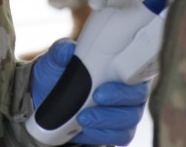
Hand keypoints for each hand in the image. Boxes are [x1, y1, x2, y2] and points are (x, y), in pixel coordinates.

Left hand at [31, 38, 148, 145]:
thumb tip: (66, 49)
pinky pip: (119, 136)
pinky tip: (86, 130)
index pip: (138, 70)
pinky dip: (102, 134)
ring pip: (129, 119)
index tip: (105, 85)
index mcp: (122, 65)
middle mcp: (130, 89)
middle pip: (137, 97)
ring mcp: (126, 111)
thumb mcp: (56, 60)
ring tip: (83, 118)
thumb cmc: (59, 74)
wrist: (47, 99)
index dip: (128, 77)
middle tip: (95, 98)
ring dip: (106, 120)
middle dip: (117, 100)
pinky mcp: (118, 130)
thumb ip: (61, 52)